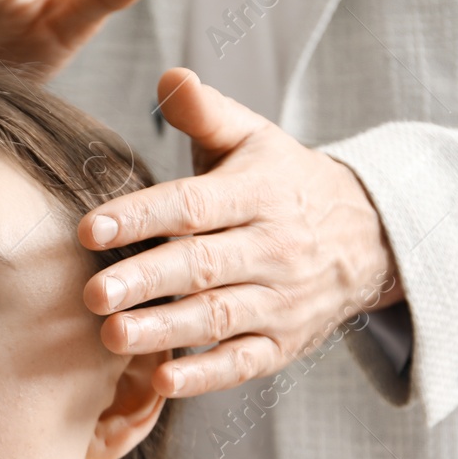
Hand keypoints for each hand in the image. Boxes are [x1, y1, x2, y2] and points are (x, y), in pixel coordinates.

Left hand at [79, 68, 405, 397]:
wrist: (367, 235)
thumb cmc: (281, 182)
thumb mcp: (254, 138)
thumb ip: (206, 113)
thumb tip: (169, 78)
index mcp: (259, 193)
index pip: (194, 205)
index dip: (142, 216)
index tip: (90, 228)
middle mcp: (274, 248)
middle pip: (202, 265)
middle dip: (146, 280)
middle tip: (92, 294)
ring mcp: (282, 300)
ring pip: (220, 317)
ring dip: (166, 330)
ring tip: (113, 336)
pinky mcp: (284, 344)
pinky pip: (245, 363)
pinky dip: (207, 377)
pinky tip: (163, 380)